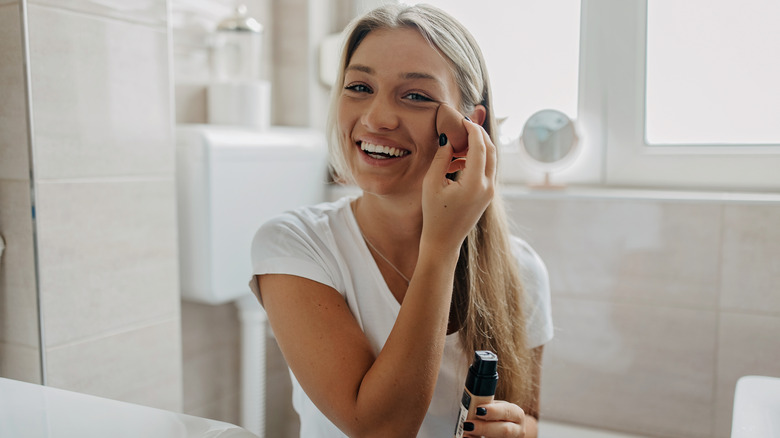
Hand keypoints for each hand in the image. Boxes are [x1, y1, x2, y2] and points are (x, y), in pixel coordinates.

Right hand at [421, 119, 495, 252]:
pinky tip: (458, 160)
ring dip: (478, 147)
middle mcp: (487, 187)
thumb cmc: (434, 214)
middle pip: (491, 151)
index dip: (473, 131)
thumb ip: (442, 159)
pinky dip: (477, 160)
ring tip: (457, 144)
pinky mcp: (487, 195)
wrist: (444, 241)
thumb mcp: (432, 184)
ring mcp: (490, 192)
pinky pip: (487, 170)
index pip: (480, 148)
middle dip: (480, 135)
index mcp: (474, 184)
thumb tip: (449, 139)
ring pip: (491, 160)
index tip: (463, 120)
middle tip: (465, 125)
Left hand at [464, 400, 525, 437]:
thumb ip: (487, 406)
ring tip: (465, 432)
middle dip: (484, 428)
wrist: (510, 428)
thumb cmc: (499, 416)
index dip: (493, 411)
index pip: (507, 411)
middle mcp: (518, 430)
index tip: (478, 409)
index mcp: (516, 414)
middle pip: (504, 430)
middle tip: (468, 425)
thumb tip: (469, 405)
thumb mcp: (497, 408)